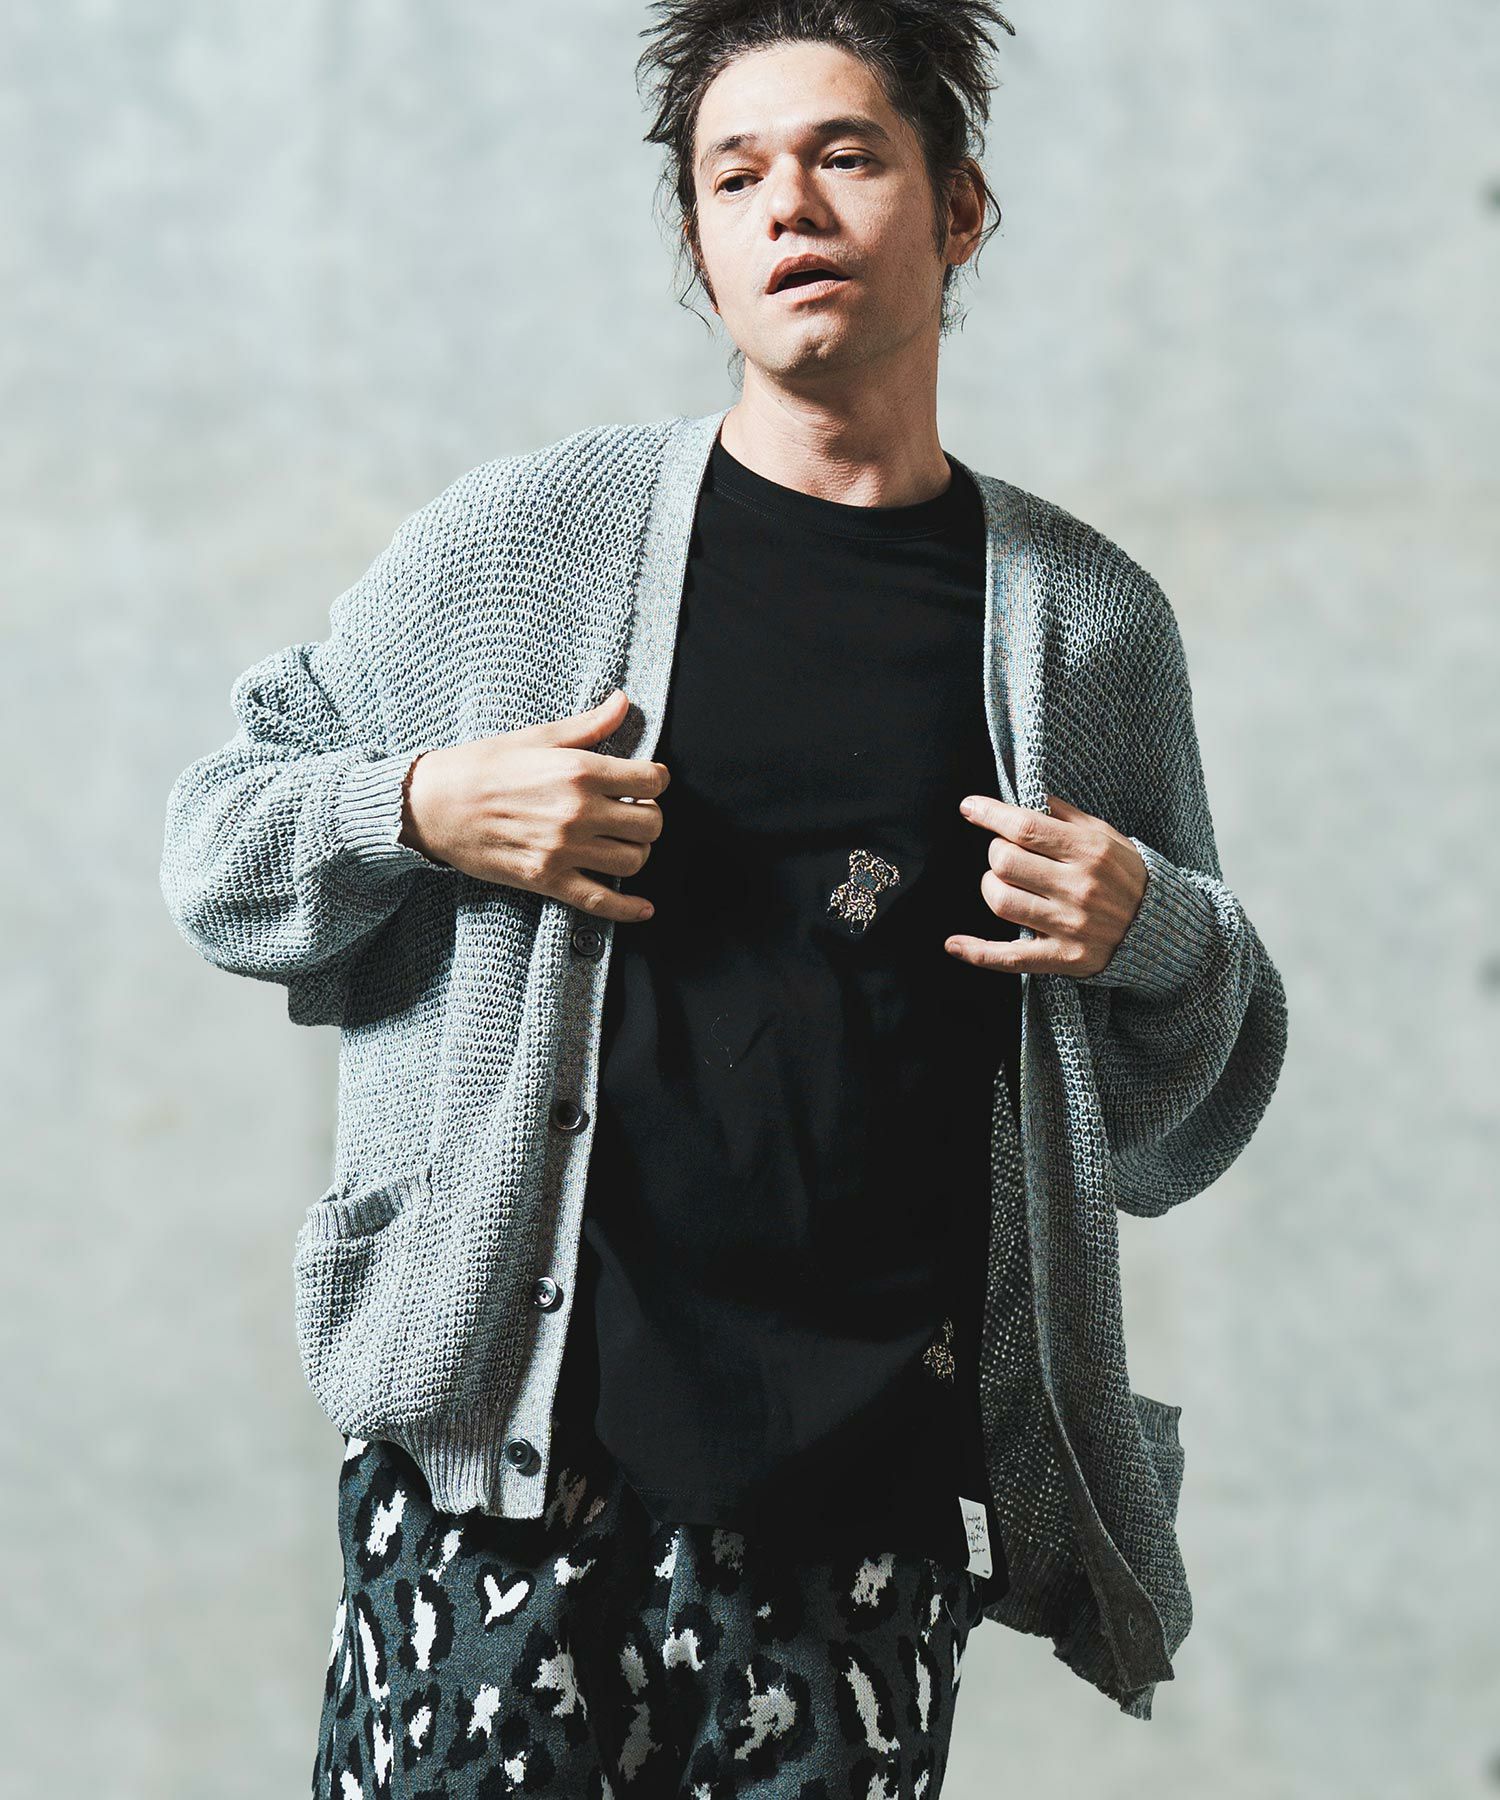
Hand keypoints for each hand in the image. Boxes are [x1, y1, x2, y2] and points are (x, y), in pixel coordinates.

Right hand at [400, 688, 667, 922]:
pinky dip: (629, 908)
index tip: (646, 781)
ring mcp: (563, 850)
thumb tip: (623, 702)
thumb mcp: (536, 737)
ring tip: (620, 841)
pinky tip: (644, 907)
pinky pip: (602, 901)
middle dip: (648, 816)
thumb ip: (588, 725)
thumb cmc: (481, 766)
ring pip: (634, 860)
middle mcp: (576, 812)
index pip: (651, 781)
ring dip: (636, 851)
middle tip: (632, 811)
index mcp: (578, 771)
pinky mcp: (547, 880)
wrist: (430, 805)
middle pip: (650, 824)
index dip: (655, 780)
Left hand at [943, 791, 1146, 974]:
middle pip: (1005, 863)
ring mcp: (1071, 926)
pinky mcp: (1064, 958)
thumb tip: (1026, 795)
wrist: (1165, 930)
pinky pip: (1010, 957)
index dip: (989, 815)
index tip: (969, 807)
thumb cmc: (1128, 876)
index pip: (1025, 828)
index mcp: (1090, 851)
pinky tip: (954, 944)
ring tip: (1003, 883)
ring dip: (991, 887)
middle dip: (996, 853)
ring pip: (1002, 902)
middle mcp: (1080, 888)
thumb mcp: (1107, 836)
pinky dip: (976, 952)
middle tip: (1006, 853)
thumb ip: (1065, 815)